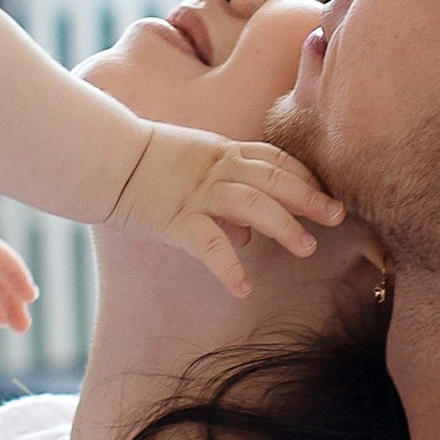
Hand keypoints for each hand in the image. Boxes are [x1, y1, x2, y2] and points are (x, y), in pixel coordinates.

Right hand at [109, 125, 343, 298]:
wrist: (102, 160)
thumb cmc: (144, 168)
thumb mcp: (190, 172)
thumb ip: (223, 199)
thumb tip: (249, 235)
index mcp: (222, 152)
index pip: (274, 159)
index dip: (303, 175)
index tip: (326, 194)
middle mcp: (216, 168)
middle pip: (273, 178)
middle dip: (309, 197)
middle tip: (338, 216)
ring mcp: (196, 192)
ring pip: (251, 202)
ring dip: (282, 224)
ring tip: (306, 249)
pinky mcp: (174, 218)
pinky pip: (207, 243)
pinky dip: (228, 265)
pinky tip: (243, 287)